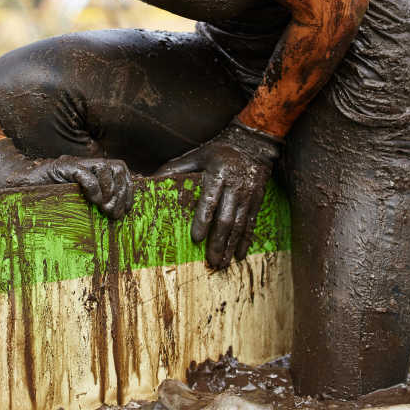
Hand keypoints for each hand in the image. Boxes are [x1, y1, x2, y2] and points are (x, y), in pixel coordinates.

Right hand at [0, 138, 133, 219]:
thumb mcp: (77, 203)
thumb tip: (116, 216)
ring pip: (105, 167)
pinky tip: (92, 201)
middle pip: (118, 167)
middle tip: (115, 213)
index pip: (121, 171)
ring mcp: (74, 163)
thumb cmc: (48, 200)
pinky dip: (92, 187)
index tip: (126, 210)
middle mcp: (86, 164)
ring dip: (110, 190)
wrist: (20, 190)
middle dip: (121, 192)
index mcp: (93, 171)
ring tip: (104, 209)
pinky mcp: (62, 167)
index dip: (128, 189)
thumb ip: (94, 204)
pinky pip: (84, 172)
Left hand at [153, 122, 279, 269]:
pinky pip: (251, 224)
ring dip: (231, 247)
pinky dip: (245, 241)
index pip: (210, 201)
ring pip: (240, 225)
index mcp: (218, 174)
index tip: (196, 239)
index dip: (203, 221)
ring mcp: (248, 195)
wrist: (252, 145)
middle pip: (226, 219)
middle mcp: (235, 186)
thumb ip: (176, 168)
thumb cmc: (218, 152)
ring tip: (223, 264)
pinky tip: (240, 255)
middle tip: (211, 261)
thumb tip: (153, 179)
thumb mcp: (196, 155)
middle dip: (218, 242)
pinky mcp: (257, 201)